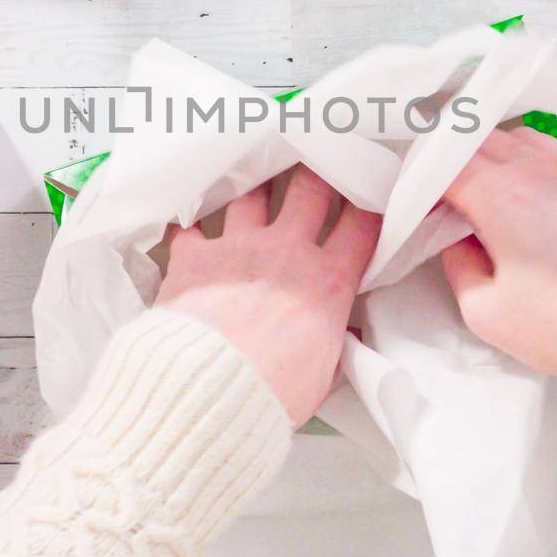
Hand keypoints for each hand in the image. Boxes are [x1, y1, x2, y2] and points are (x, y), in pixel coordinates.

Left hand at [156, 166, 380, 425]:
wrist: (208, 391)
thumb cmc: (271, 392)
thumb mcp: (325, 373)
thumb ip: (336, 342)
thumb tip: (344, 333)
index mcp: (327, 282)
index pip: (361, 225)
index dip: (368, 203)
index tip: (367, 194)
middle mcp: (286, 252)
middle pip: (310, 188)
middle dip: (317, 172)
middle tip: (316, 164)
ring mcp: (237, 248)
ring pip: (252, 194)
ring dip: (256, 187)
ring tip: (255, 182)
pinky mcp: (194, 256)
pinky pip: (189, 226)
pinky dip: (190, 224)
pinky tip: (188, 222)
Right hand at [442, 127, 556, 387]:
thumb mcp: (484, 310)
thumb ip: (457, 263)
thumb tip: (456, 238)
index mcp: (501, 195)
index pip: (446, 161)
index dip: (426, 176)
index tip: (424, 199)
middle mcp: (543, 170)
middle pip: (483, 138)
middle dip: (458, 160)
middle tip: (453, 193)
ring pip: (528, 140)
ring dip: (502, 157)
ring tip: (499, 193)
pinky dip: (547, 171)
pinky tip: (550, 207)